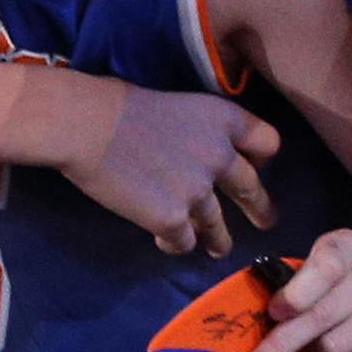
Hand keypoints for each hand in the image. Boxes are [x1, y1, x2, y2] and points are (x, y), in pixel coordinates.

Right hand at [64, 79, 279, 254]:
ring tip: (218, 248)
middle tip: (266, 222)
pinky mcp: (172, 217)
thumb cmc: (116, 105)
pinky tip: (163, 241)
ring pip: (218, 225)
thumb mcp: (175, 104)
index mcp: (222, 119)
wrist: (84, 125)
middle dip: (260, 209)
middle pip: (252, 189)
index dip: (263, 158)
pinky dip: (174, 243)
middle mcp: (220, 156)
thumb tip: (195, 152)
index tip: (258, 168)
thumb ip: (198, 131)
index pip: (267, 142)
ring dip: (219, 239)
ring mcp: (199, 190)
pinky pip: (182, 241)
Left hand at [245, 226, 351, 351]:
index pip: (327, 266)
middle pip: (323, 316)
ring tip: (317, 349)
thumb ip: (294, 285)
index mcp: (351, 247)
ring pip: (336, 347)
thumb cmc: (345, 280)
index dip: (296, 293)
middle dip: (282, 344)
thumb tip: (260, 330)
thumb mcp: (321, 266)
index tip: (274, 314)